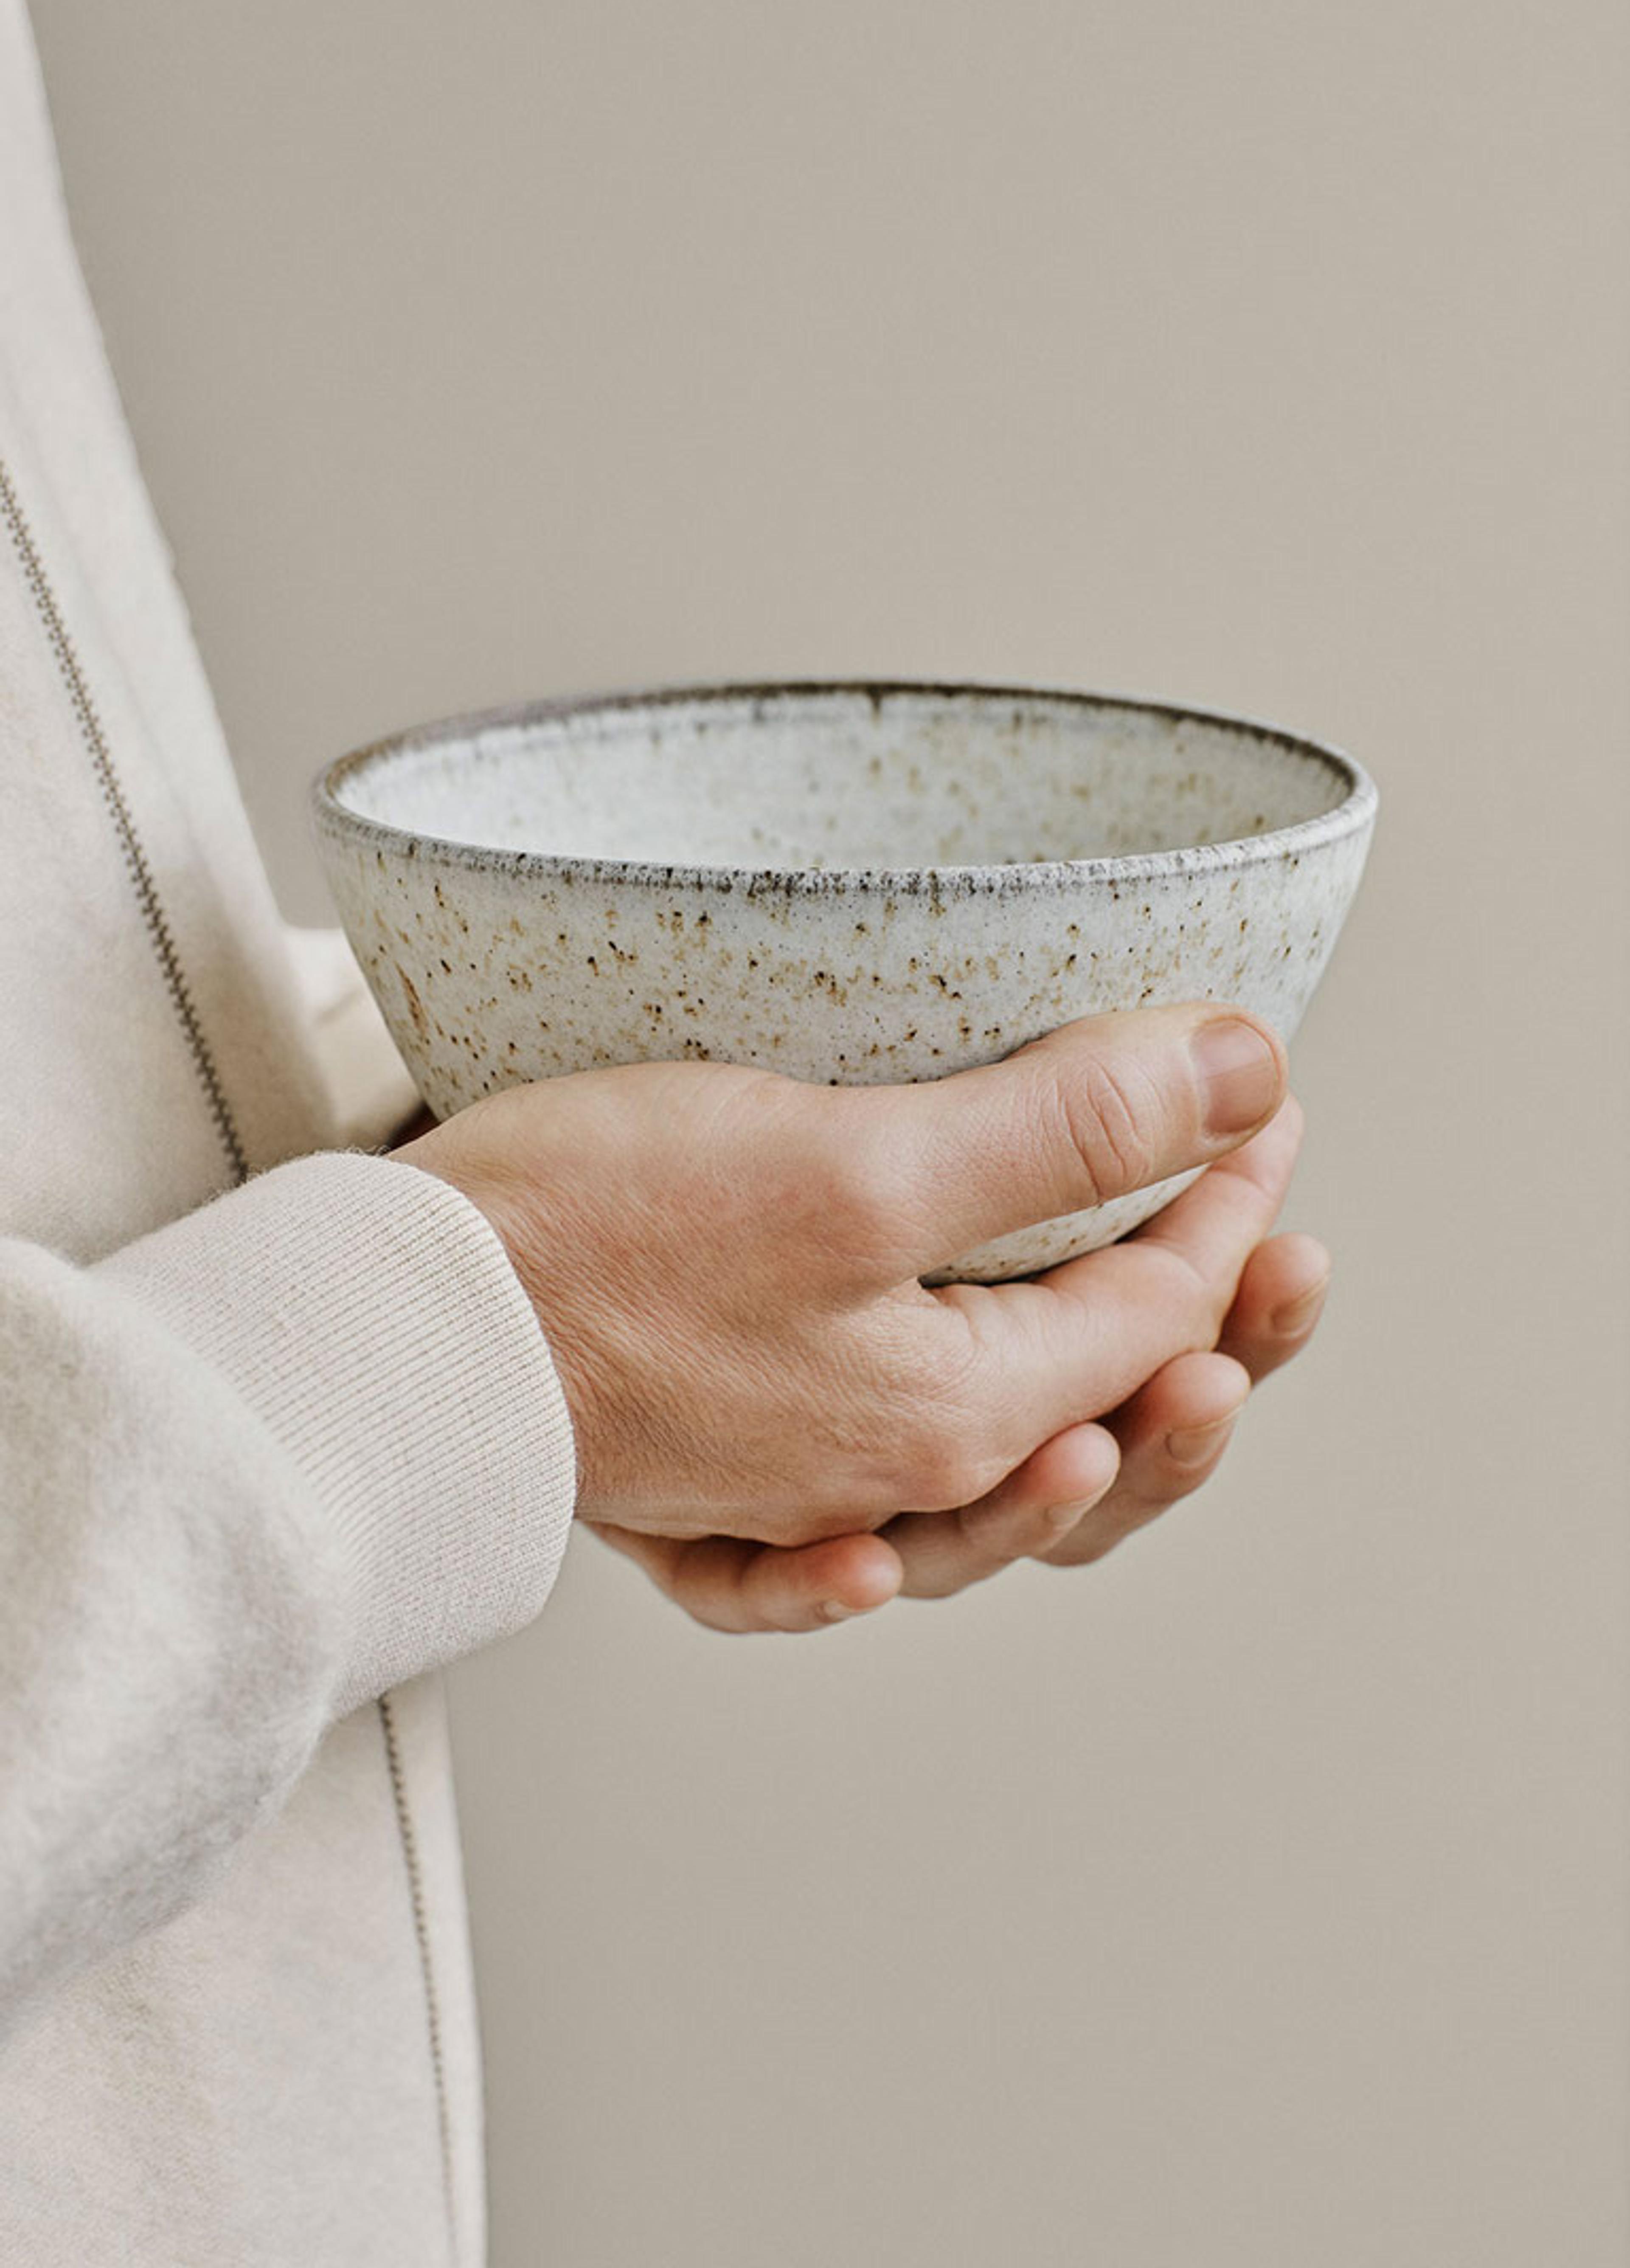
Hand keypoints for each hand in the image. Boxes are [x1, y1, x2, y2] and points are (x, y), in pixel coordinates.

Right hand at [593, 1100, 1325, 1626]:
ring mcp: (795, 1486)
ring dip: (1102, 1425)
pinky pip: (820, 1559)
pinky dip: (889, 1557)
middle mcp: (888, 1478)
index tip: (1260, 1090)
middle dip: (1213, 1324)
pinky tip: (909, 1553)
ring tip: (1189, 1362)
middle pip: (1099, 1418)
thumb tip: (1238, 1072)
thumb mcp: (854, 1163)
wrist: (397, 1324)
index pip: (1150, 1305)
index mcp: (947, 1415)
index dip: (1227, 1188)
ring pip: (995, 1480)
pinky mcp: (705, 1473)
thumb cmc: (602, 1237)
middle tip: (1278, 1226)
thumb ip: (1057, 1129)